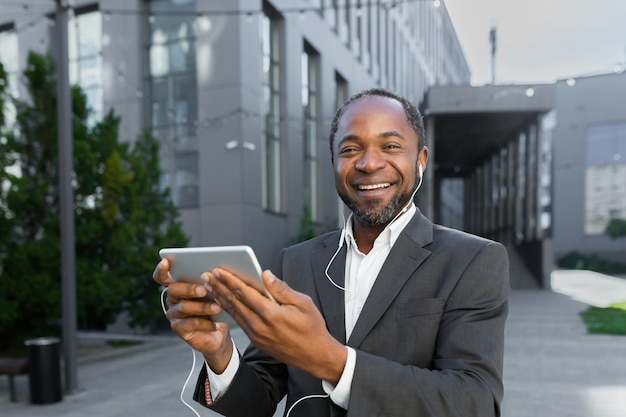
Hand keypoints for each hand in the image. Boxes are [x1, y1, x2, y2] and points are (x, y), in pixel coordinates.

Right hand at [152, 258, 233, 372]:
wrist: (219, 333)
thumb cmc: (217, 307)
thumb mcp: (217, 292)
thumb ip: (212, 281)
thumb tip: (217, 271)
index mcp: (179, 285)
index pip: (163, 276)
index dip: (161, 269)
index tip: (165, 262)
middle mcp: (173, 298)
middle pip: (173, 289)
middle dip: (189, 288)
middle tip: (204, 289)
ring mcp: (174, 314)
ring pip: (183, 307)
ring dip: (202, 306)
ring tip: (218, 307)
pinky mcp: (178, 328)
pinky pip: (189, 324)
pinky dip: (205, 323)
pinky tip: (215, 323)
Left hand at [204, 268, 347, 383]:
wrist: (314, 356)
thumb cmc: (312, 328)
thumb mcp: (303, 303)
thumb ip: (281, 289)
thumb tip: (266, 274)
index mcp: (271, 314)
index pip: (245, 293)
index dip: (230, 280)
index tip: (218, 271)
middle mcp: (260, 325)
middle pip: (234, 302)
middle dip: (219, 287)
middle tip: (206, 276)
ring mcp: (256, 335)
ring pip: (234, 313)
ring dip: (220, 298)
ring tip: (210, 287)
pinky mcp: (256, 340)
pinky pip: (239, 322)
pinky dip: (229, 310)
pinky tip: (223, 302)